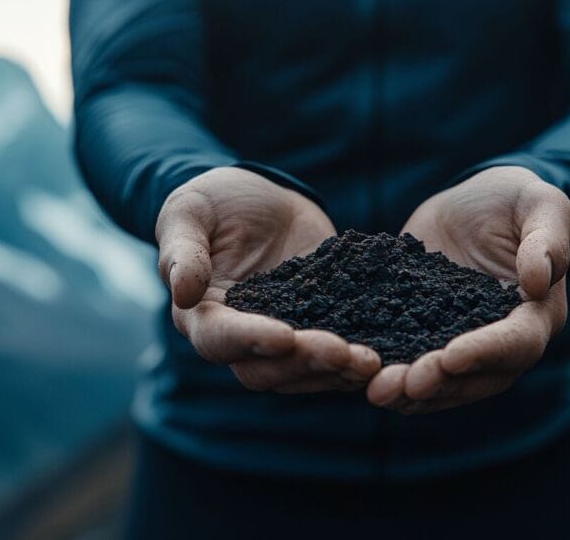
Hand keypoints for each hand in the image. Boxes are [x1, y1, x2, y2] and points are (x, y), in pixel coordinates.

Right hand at [156, 167, 380, 392]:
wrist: (260, 196)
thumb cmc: (212, 201)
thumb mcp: (189, 212)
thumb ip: (182, 250)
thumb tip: (182, 292)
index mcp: (202, 315)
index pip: (220, 339)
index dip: (251, 341)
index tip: (285, 337)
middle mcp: (241, 339)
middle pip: (266, 369)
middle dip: (304, 363)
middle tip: (342, 352)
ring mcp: (283, 337)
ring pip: (304, 373)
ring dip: (336, 371)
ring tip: (371, 362)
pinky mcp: (319, 326)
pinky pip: (335, 355)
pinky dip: (357, 361)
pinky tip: (387, 357)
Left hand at [367, 166, 569, 412]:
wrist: (472, 203)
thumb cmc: (515, 199)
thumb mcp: (539, 203)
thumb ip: (548, 238)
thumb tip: (538, 281)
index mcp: (538, 315)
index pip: (518, 343)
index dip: (485, 352)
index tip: (450, 357)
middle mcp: (503, 343)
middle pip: (478, 378)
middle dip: (442, 384)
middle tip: (407, 384)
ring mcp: (463, 346)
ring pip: (444, 384)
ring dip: (411, 393)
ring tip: (378, 391)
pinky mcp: (427, 337)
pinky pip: (411, 364)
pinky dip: (390, 376)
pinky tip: (361, 380)